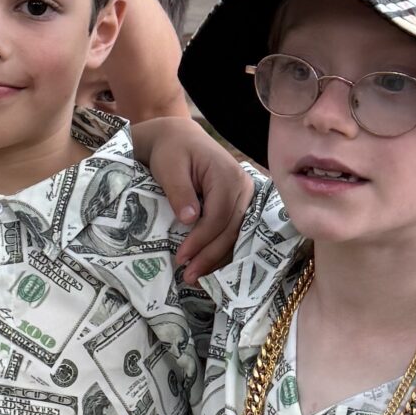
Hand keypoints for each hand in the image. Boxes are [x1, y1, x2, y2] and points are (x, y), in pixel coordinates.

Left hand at [138, 118, 251, 282]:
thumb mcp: (170, 167)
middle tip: (188, 276)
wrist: (179, 138)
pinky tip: (207, 266)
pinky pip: (234, 231)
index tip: (181, 258)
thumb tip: (190, 219)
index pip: (219, 216)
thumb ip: (180, 192)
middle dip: (210, 256)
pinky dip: (221, 250)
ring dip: (217, 258)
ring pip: (236, 234)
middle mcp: (244, 187)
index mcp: (228, 175)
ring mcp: (245, 197)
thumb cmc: (172, 151)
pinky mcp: (240, 205)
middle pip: (232, 229)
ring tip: (195, 276)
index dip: (201, 240)